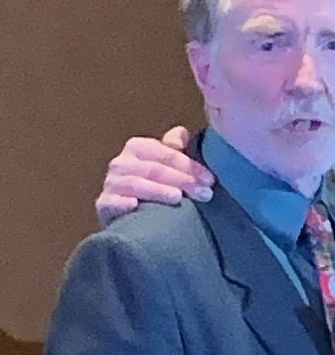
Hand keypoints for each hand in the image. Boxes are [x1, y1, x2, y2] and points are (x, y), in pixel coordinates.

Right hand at [96, 126, 214, 224]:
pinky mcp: (104, 205)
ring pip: (136, 184)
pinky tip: (136, 206)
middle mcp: (121, 163)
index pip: (165, 153)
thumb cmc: (153, 189)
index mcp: (137, 148)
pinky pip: (112, 202)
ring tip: (177, 198)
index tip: (210, 180)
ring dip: (158, 190)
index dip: (189, 165)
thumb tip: (181, 135)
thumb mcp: (165, 166)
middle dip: (182, 180)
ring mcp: (111, 184)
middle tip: (204, 193)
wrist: (130, 219)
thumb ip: (173, 149)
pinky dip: (123, 204)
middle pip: (154, 168)